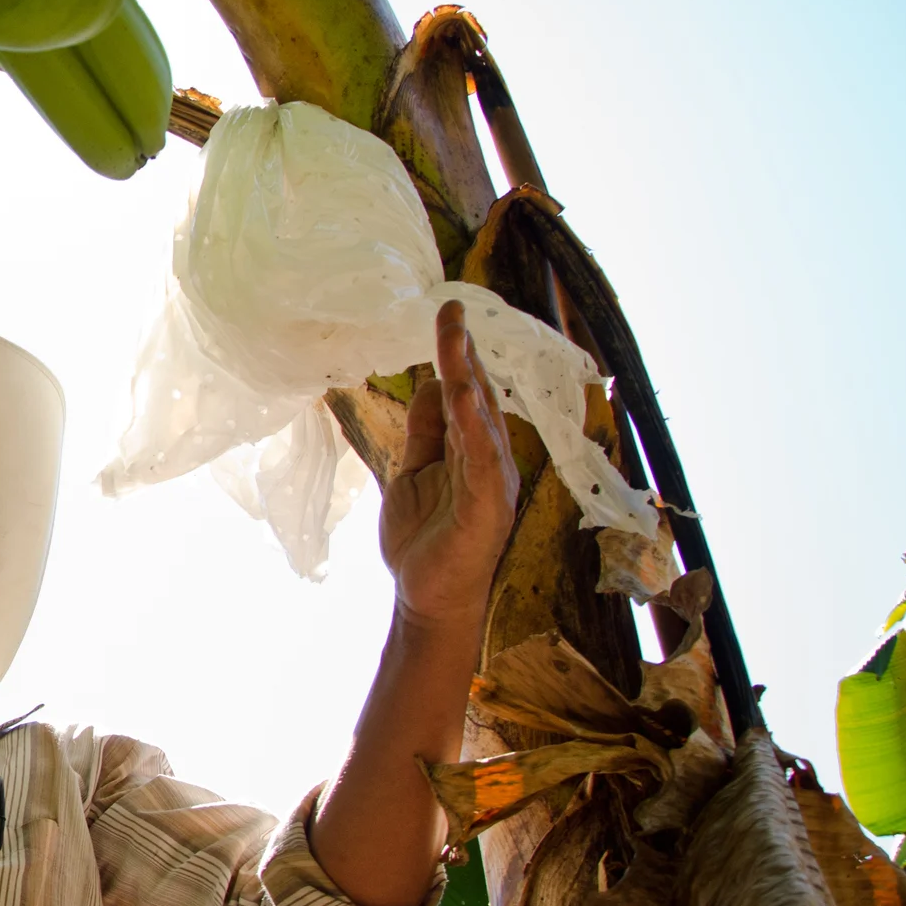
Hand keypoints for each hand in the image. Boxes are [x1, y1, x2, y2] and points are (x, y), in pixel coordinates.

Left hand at [379, 300, 519, 630]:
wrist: (425, 596)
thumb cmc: (424, 540)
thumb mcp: (413, 472)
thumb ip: (425, 432)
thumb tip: (431, 385)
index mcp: (473, 450)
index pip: (467, 393)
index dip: (458, 354)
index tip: (447, 314)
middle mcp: (490, 459)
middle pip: (480, 395)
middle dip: (465, 351)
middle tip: (451, 308)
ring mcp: (493, 481)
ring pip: (483, 418)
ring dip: (469, 375)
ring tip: (455, 335)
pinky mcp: (488, 505)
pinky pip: (483, 457)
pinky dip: (475, 425)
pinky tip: (464, 394)